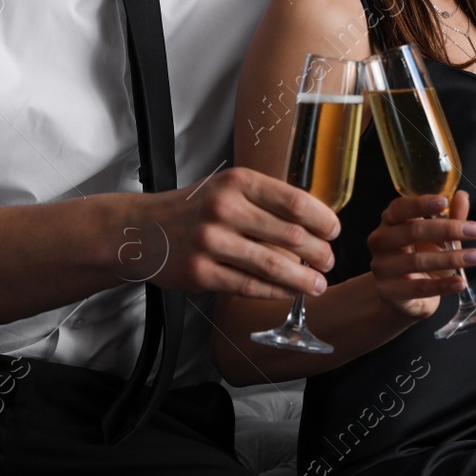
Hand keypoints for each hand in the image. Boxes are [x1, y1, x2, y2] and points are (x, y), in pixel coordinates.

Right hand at [130, 167, 340, 299]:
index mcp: (237, 182)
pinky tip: (289, 292)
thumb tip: (314, 222)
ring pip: (273, 265)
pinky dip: (275, 291)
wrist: (141, 230)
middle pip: (290, 235)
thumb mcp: (227, 189)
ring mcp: (211, 242)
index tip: (334, 231)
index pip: (294, 202)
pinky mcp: (201, 273)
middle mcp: (224, 209)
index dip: (322, 220)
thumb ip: (265, 200)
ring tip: (318, 284)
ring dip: (303, 278)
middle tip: (329, 261)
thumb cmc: (193, 209)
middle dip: (318, 252)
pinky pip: (249, 286)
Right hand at [366, 190, 475, 319]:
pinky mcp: (389, 291)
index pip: (400, 208)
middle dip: (447, 230)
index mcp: (390, 221)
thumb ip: (449, 217)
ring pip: (418, 261)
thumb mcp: (437, 238)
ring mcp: (382, 267)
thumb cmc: (419, 258)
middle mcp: (381, 241)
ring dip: (451, 258)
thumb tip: (462, 196)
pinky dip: (443, 285)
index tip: (444, 201)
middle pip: (412, 231)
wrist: (403, 297)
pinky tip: (460, 282)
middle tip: (475, 230)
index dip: (421, 204)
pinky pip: (419, 288)